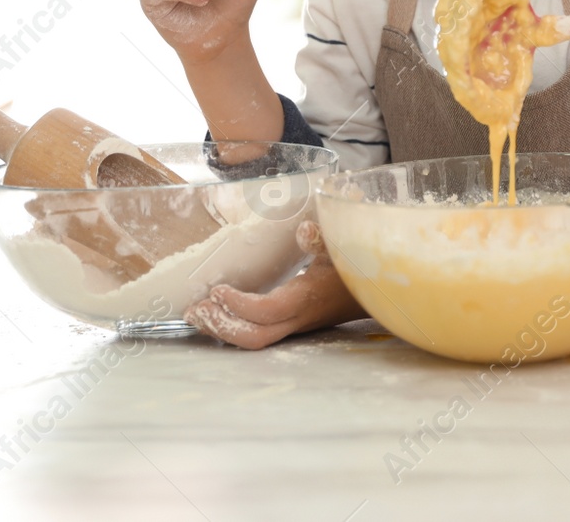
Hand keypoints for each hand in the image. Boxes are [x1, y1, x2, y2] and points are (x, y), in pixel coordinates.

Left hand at [184, 221, 364, 348]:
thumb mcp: (342, 246)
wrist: (374, 293)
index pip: (268, 311)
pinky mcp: (289, 324)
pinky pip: (258, 332)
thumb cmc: (357, 267)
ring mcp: (292, 325)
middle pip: (255, 336)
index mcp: (306, 298)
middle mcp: (297, 318)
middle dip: (222, 326)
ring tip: (196, 313)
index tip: (218, 289)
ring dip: (222, 329)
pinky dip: (232, 326)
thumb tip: (304, 230)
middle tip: (195, 308)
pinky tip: (216, 313)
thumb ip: (323, 238)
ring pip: (254, 339)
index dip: (240, 305)